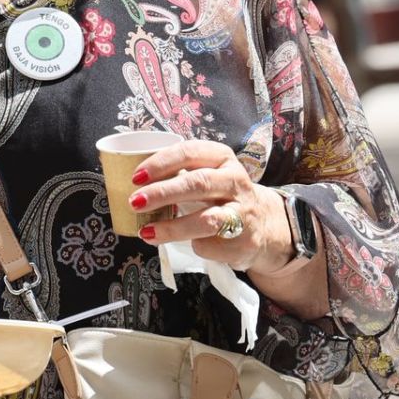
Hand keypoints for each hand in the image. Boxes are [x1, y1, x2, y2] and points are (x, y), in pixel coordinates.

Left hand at [126, 140, 294, 275]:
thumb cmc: (220, 195)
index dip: (161, 163)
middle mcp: (235, 181)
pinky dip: (192, 246)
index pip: (190, 152)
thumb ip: (178, 173)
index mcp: (222, 158)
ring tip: (146, 232)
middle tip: (135, 202)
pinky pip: (210, 244)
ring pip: (206, 220)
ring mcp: (243, 212)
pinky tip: (184, 244)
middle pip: (198, 184)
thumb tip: (135, 184)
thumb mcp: (207, 174)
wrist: (264, 225)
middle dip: (162, 193)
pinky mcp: (244, 241)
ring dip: (172, 227)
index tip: (136, 177)